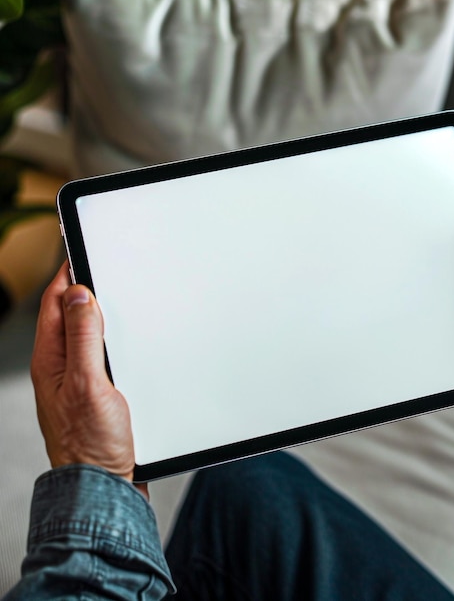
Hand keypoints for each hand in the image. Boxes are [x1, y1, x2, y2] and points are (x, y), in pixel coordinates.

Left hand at [31, 263, 138, 487]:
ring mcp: (77, 378)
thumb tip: (78, 294)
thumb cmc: (93, 442)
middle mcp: (60, 366)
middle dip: (82, 287)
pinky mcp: (95, 389)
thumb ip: (82, 337)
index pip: (54, 303)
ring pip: (84, 332)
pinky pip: (98, 351)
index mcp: (51, 360)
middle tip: (101, 265)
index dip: (68, 273)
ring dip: (97, 311)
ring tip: (111, 292)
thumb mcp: (89, 382)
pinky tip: (123, 336)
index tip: (81, 250)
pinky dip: (109, 336)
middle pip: (67, 314)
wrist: (105, 483)